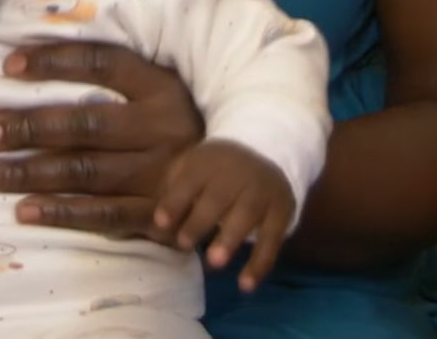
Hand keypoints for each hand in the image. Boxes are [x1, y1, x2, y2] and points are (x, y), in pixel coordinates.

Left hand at [0, 42, 203, 240]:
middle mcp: (159, 128)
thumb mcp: (164, 88)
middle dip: (28, 126)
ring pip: (83, 171)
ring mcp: (158, 174)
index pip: (104, 64)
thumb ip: (118, 72)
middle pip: (84, 123)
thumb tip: (40, 54)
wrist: (237, 182)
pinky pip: (102, 214)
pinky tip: (23, 210)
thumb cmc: (182, 125)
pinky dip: (61, 213)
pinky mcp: (155, 214)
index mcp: (161, 88)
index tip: (9, 64)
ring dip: (27, 173)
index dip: (56, 61)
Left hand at [155, 140, 294, 291]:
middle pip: (218, 196)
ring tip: (214, 262)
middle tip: (185, 245)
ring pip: (247, 213)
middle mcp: (237, 173)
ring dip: (230, 237)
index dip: (175, 200)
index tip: (161, 222)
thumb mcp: (192, 169)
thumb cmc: (215, 172)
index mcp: (208, 162)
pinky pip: (272, 239)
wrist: (266, 152)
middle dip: (200, 221)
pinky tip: (246, 285)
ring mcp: (261, 191)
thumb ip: (173, 194)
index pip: (189, 180)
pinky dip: (260, 263)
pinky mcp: (281, 211)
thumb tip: (155, 229)